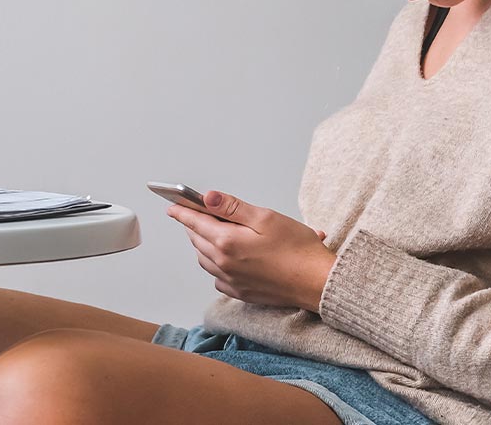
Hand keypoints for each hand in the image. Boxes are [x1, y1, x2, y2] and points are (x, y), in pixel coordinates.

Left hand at [167, 191, 336, 311]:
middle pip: (198, 241)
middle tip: (194, 214)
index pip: (196, 222)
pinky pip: (218, 277)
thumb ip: (232, 207)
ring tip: (210, 233)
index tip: (173, 206)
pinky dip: (215, 265)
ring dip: (203, 245)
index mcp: (227, 242)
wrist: (317, 282)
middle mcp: (224, 264)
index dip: (183, 211)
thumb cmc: (298, 250)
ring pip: (205, 260)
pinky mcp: (241, 293)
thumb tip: (206, 197)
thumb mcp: (266, 218)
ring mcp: (232, 281)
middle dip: (193, 226)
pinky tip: (226, 259)